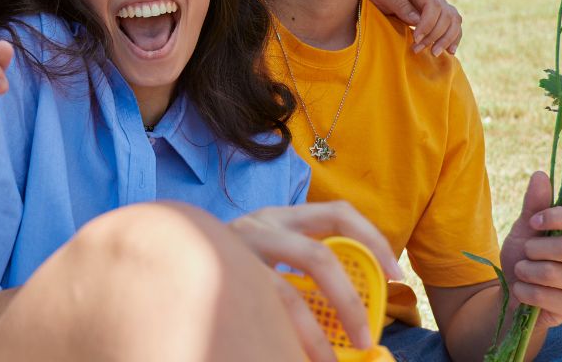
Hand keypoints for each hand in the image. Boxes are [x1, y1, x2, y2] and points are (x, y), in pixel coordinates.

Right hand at [230, 201, 402, 357]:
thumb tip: (360, 312)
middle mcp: (259, 225)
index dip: (373, 241)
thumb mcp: (270, 255)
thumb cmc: (231, 266)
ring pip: (288, 293)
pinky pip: (263, 315)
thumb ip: (304, 269)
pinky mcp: (220, 280)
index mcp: (281, 215)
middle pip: (319, 255)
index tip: (395, 275)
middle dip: (351, 300)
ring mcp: (236, 253)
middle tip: (366, 336)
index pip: (338, 213)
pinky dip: (289, 340)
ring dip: (318, 334)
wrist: (166, 259)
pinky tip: (297, 357)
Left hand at [366, 0, 461, 54]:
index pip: (434, 5)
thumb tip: (417, 20)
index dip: (428, 24)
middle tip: (417, 49)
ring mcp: (437, 4)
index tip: (416, 38)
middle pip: (447, 15)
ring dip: (446, 39)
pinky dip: (454, 38)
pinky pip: (453, 25)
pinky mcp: (437, 15)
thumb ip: (399, 4)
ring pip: (454, 21)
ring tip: (433, 53)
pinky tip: (449, 51)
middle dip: (434, 35)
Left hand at [499, 171, 561, 328]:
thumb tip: (540, 174)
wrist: (518, 292)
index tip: (534, 221)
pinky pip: (547, 296)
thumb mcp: (527, 228)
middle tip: (526, 253)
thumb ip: (535, 204)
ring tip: (522, 271)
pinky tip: (524, 291)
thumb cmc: (527, 255)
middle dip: (534, 249)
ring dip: (526, 270)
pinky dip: (526, 291)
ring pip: (553, 273)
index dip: (557, 217)